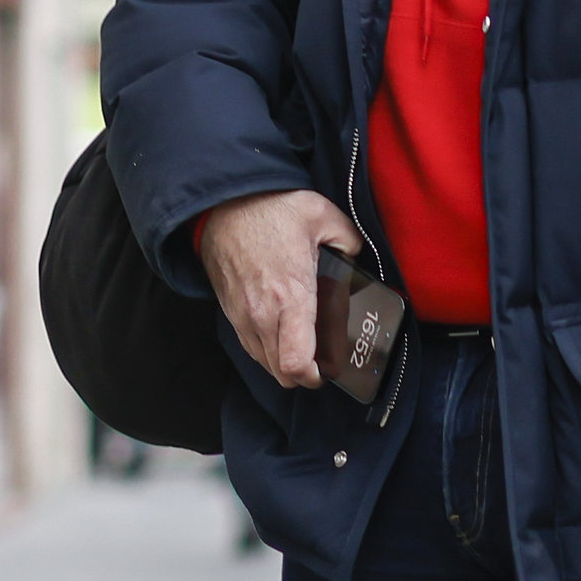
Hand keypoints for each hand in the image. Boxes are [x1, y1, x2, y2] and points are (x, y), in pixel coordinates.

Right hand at [188, 189, 364, 390]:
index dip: (315, 376)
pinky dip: (266, 349)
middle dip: (303, 375)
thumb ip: (349, 241)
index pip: (296, 363)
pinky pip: (250, 346)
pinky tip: (281, 333)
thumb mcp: (324, 216)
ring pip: (264, 363)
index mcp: (291, 296)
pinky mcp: (230, 312)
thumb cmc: (271, 208)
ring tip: (302, 348)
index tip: (328, 370)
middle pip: (281, 373)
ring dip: (283, 363)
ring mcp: (243, 315)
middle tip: (320, 361)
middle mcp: (263, 314)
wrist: (222, 203)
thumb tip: (357, 256)